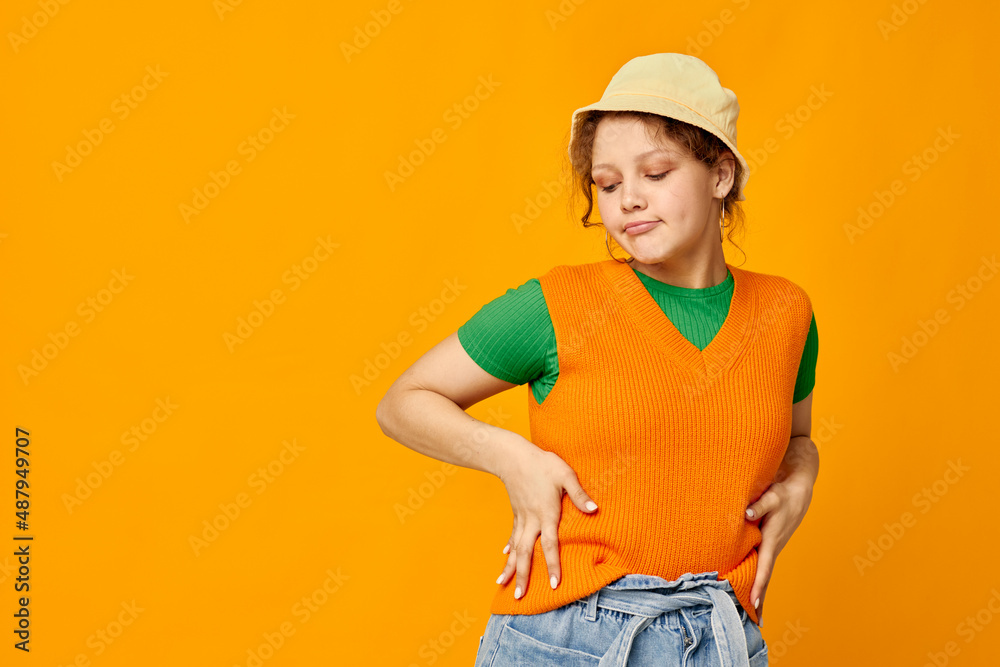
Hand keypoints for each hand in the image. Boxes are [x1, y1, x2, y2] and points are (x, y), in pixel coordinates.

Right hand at [493, 437, 598, 599]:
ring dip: (510, 566)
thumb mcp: (565, 475)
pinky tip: (505, 556)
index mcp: (546, 514)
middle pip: (526, 553)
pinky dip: (509, 547)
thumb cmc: (542, 463)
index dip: (553, 565)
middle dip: (523, 576)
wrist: (512, 456)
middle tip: (519, 597)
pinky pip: (512, 534)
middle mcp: (531, 520)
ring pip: (515, 547)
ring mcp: (521, 517)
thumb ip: (580, 494)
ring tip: (501, 583)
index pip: (550, 545)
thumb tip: (595, 510)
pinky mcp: (516, 512)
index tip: (554, 584)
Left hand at [745, 473, 814, 625]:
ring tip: (753, 614)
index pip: (764, 568)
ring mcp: (772, 548)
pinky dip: (758, 580)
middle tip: (754, 622)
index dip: (757, 585)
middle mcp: (772, 548)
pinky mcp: (769, 544)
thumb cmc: (782, 494)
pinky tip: (753, 589)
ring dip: (758, 592)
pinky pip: (762, 566)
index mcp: (772, 541)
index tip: (753, 603)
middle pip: (764, 578)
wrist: (797, 491)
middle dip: (759, 599)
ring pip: (763, 574)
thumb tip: (747, 514)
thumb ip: (760, 505)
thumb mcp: (772, 497)